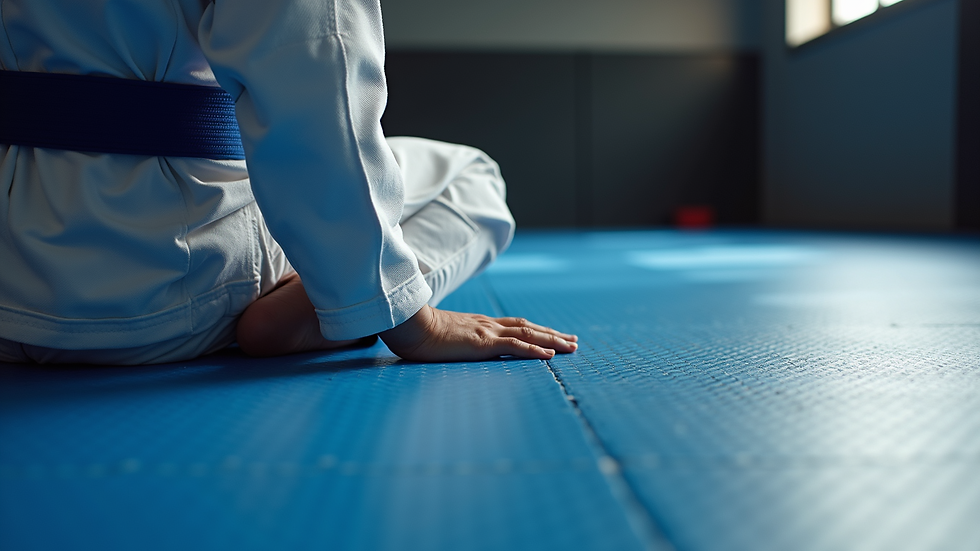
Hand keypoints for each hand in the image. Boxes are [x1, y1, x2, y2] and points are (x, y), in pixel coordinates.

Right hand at [380, 305, 577, 361]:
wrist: (408, 325)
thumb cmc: (417, 332)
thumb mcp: (440, 337)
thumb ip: (452, 340)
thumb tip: (453, 348)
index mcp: (478, 324)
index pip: (515, 325)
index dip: (536, 331)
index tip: (552, 336)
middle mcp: (487, 324)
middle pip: (528, 327)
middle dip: (553, 334)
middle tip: (573, 341)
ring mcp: (486, 332)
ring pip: (529, 334)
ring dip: (552, 340)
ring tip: (571, 347)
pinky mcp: (482, 343)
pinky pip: (515, 346)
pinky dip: (535, 350)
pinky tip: (550, 355)